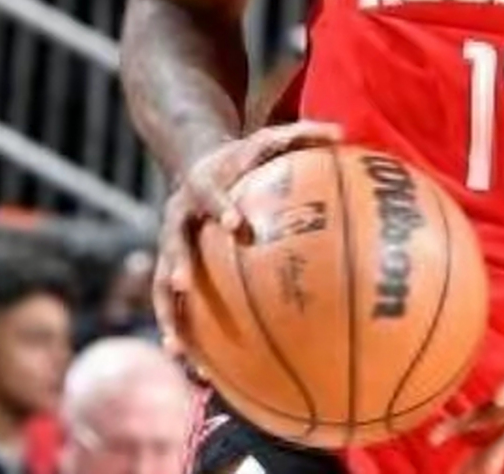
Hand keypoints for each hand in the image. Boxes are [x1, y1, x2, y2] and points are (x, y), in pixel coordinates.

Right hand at [153, 120, 341, 363]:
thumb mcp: (267, 139)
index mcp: (202, 185)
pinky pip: (172, 306)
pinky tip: (198, 371)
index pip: (209, 195)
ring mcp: (169, 246)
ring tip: (179, 353)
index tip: (237, 226)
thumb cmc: (244, 157)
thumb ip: (301, 135)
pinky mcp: (170, 269)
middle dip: (175, 263)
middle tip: (183, 286)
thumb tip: (343, 131)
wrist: (195, 163)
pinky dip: (182, 334)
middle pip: (170, 242)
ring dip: (168, 315)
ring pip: (159, 284)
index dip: (221, 208)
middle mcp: (178, 217)